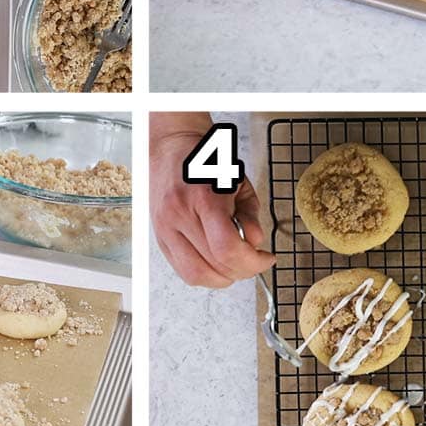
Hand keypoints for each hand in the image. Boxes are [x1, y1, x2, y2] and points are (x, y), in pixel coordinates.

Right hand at [149, 113, 275, 286]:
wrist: (172, 147)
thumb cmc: (206, 161)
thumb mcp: (239, 181)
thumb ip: (250, 215)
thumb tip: (255, 242)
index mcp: (203, 198)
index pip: (227, 248)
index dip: (252, 263)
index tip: (265, 259)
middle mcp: (180, 215)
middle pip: (215, 265)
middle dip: (243, 271)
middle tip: (254, 262)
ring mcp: (165, 228)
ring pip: (196, 274)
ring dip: (223, 278)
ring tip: (235, 264)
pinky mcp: (159, 237)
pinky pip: (183, 270)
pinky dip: (205, 274)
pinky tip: (217, 264)